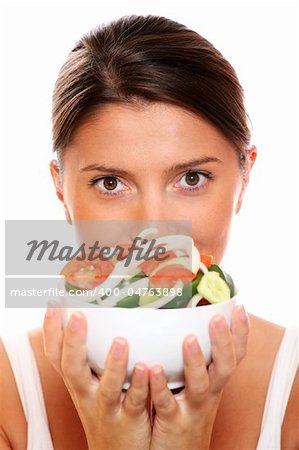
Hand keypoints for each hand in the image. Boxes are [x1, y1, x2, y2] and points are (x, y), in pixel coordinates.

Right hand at [43, 307, 151, 449]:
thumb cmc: (107, 410)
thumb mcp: (92, 385)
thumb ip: (93, 357)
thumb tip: (99, 316)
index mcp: (78, 383)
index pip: (57, 357)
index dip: (52, 332)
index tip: (53, 306)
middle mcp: (88, 395)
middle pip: (73, 370)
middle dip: (73, 343)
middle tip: (79, 316)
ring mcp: (108, 409)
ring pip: (108, 388)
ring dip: (114, 364)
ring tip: (121, 341)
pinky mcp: (129, 420)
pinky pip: (136, 402)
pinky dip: (140, 386)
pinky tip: (148, 368)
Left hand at [148, 305, 249, 449]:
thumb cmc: (185, 415)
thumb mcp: (196, 388)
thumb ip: (194, 361)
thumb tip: (187, 325)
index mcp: (214, 382)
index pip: (234, 355)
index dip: (240, 334)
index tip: (241, 309)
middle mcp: (208, 394)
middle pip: (224, 367)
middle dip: (224, 342)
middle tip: (218, 319)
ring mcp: (192, 408)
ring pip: (200, 385)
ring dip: (195, 362)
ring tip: (189, 340)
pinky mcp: (173, 422)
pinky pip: (167, 403)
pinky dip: (161, 387)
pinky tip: (153, 370)